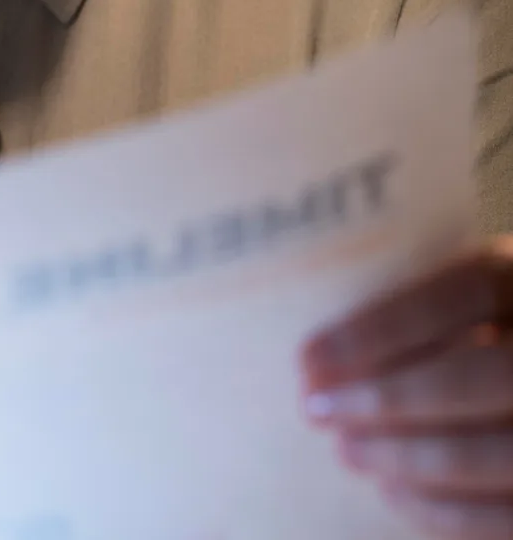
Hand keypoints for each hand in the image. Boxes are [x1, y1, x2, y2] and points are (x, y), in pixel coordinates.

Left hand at [302, 238, 512, 538]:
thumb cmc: (457, 330)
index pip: (469, 288)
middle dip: (388, 399)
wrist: (502, 380)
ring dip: (408, 457)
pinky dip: (446, 508)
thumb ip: (407, 310)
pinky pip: (508, 515)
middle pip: (481, 377)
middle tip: (316, 410)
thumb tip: (317, 360)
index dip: (385, 324)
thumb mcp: (449, 300)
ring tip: (347, 450)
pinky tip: (393, 489)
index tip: (310, 357)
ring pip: (498, 453)